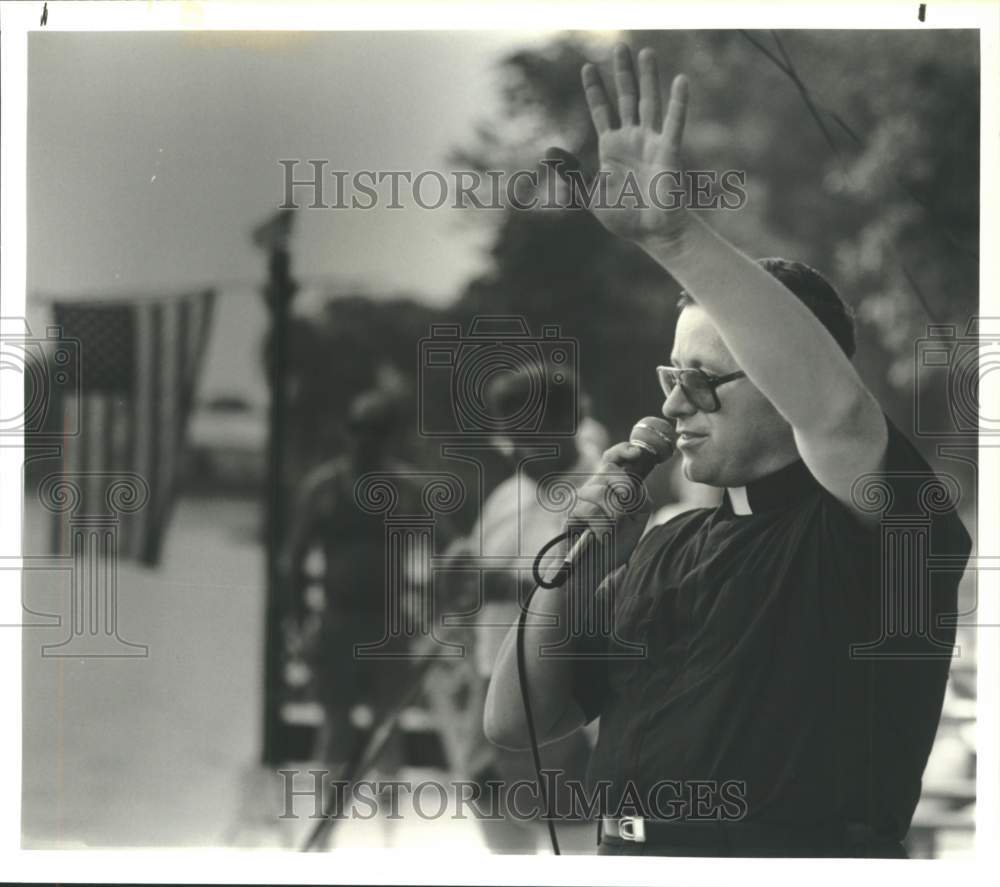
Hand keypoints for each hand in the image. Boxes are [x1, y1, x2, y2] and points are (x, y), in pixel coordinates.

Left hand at [549, 45, 690, 251]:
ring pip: (648, 103)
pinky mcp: (669, 152)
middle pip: (626, 98)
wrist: (651, 233)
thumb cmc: (623, 216)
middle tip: (620, 45)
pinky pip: (674, 123)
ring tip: (646, 52)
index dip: (594, 90)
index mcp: (612, 147)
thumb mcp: (589, 195)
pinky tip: (680, 81)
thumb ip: (570, 174)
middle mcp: (633, 139)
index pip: (601, 110)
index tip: (586, 67)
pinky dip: (678, 103)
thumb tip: (548, 152)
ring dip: (648, 78)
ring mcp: (652, 142)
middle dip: (622, 73)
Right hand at [569, 441, 658, 568]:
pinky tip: (602, 537)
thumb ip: (641, 502)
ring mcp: (578, 501)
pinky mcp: (568, 514)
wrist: (592, 572)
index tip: (637, 452)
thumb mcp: (636, 523)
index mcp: (609, 488)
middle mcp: (592, 489)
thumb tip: (638, 487)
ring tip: (613, 531)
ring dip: (614, 514)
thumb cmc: (613, 547)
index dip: (623, 450)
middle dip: (625, 489)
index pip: (612, 459)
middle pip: (610, 471)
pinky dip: (602, 527)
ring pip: (601, 491)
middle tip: (627, 511)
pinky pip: (590, 510)